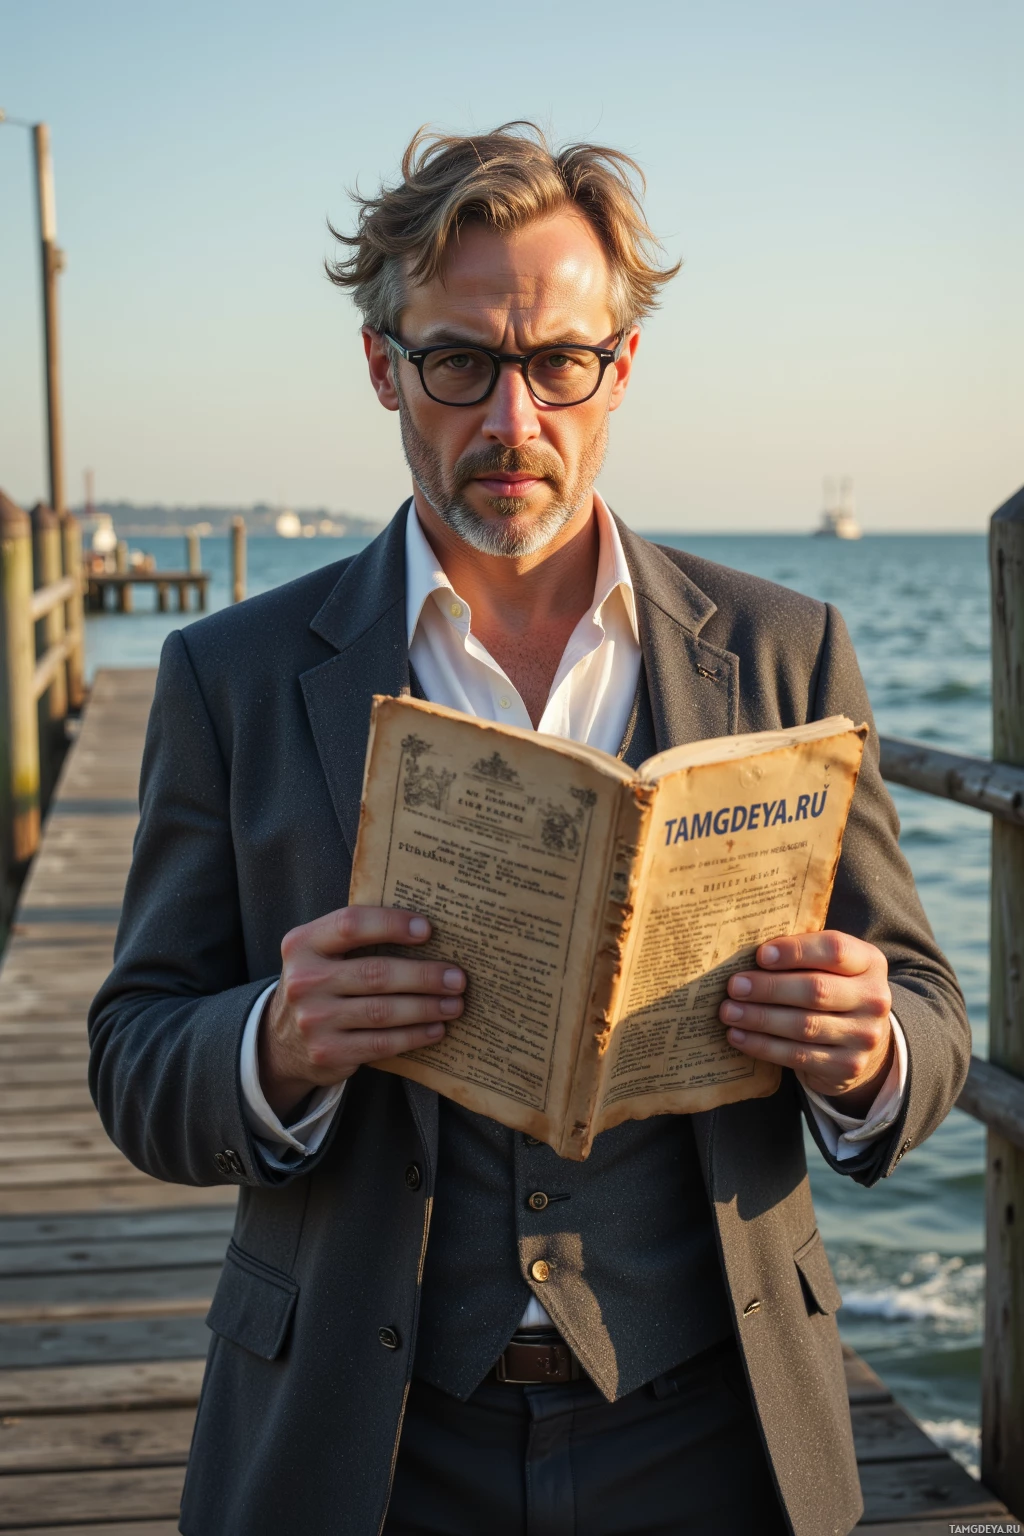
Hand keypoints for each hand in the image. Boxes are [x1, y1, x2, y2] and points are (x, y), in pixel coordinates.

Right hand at [259, 907, 464, 1118]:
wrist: (282, 1041)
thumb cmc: (321, 984)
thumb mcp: (321, 953)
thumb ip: (357, 937)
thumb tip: (427, 930)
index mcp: (303, 944)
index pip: (351, 924)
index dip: (392, 924)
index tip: (428, 930)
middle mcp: (303, 981)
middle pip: (376, 973)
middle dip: (424, 976)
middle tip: (457, 977)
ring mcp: (314, 1020)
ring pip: (383, 1012)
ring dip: (426, 1007)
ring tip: (454, 1004)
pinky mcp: (328, 1052)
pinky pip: (382, 1043)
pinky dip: (414, 1035)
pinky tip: (435, 1029)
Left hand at [718, 931, 893, 1117]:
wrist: (863, 1040)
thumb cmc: (833, 989)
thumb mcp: (831, 966)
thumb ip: (802, 954)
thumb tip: (748, 952)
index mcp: (870, 962)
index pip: (835, 950)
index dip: (795, 951)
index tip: (760, 955)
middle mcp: (874, 999)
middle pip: (816, 990)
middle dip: (769, 988)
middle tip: (734, 986)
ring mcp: (863, 1036)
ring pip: (804, 1025)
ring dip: (760, 1018)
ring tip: (729, 1012)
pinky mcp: (847, 1066)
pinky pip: (798, 1056)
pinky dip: (763, 1046)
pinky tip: (738, 1036)